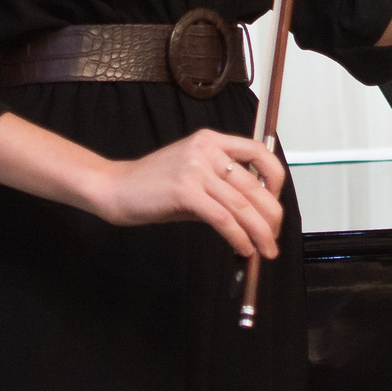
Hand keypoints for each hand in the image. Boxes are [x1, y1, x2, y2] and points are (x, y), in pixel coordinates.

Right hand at [89, 128, 288, 258]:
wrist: (115, 188)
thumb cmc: (154, 185)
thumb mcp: (193, 176)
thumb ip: (222, 187)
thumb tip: (255, 213)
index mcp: (211, 140)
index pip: (259, 152)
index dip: (275, 179)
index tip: (276, 202)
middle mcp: (206, 149)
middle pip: (254, 185)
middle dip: (271, 216)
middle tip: (274, 237)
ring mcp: (195, 169)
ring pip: (241, 205)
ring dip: (259, 232)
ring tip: (266, 250)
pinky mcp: (185, 191)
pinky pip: (222, 218)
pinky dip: (238, 237)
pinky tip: (243, 248)